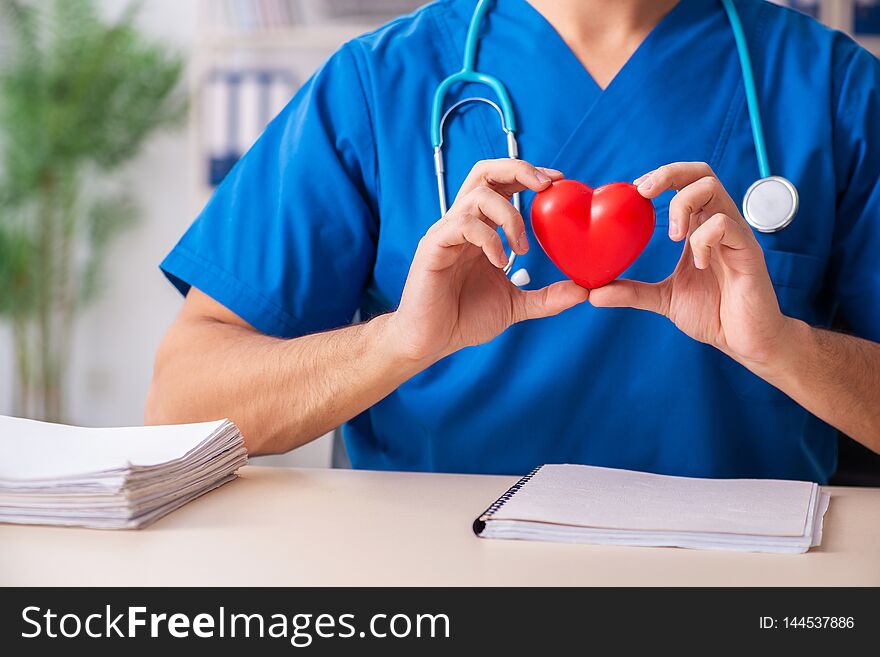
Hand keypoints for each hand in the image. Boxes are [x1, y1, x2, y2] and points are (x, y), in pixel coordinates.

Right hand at [388, 159, 588, 361]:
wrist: (430, 342)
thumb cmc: (464, 319)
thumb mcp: (515, 305)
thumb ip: (548, 297)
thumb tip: (584, 292)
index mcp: (480, 230)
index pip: (502, 184)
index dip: (529, 175)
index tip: (558, 182)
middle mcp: (462, 223)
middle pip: (484, 171)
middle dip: (517, 169)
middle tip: (545, 187)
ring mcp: (446, 233)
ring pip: (478, 195)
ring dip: (509, 215)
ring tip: (522, 247)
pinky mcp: (433, 247)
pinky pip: (462, 224)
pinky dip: (489, 238)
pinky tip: (500, 262)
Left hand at [589, 162, 790, 368]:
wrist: (746, 341)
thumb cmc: (713, 314)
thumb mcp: (663, 299)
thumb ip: (631, 292)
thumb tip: (593, 293)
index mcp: (700, 228)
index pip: (685, 182)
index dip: (660, 177)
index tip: (634, 190)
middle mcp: (719, 224)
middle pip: (701, 172)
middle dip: (669, 174)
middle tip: (644, 194)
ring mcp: (736, 236)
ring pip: (713, 189)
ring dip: (684, 205)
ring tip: (673, 236)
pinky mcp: (749, 253)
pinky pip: (726, 226)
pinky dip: (704, 239)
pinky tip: (698, 263)